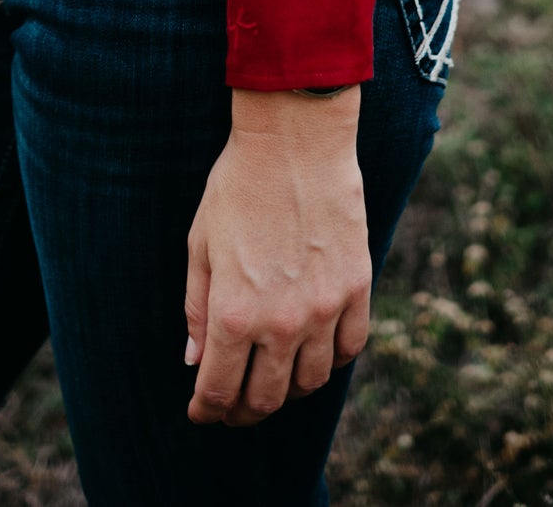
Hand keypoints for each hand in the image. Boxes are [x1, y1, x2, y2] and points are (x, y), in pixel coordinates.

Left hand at [185, 89, 369, 425]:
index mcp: (235, 312)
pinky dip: (330, 361)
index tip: (201, 412)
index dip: (207, 409)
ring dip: (287, 390)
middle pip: (266, 398)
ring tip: (273, 379)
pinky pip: (348, 349)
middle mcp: (282, 321)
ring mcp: (324, 308)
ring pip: (310, 382)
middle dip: (243, 411)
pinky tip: (313, 352)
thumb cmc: (238, 185)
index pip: (219, 389)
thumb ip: (198, 309)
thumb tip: (195, 361)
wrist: (296, 140)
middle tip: (233, 406)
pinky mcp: (357, 289)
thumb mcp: (201, 244)